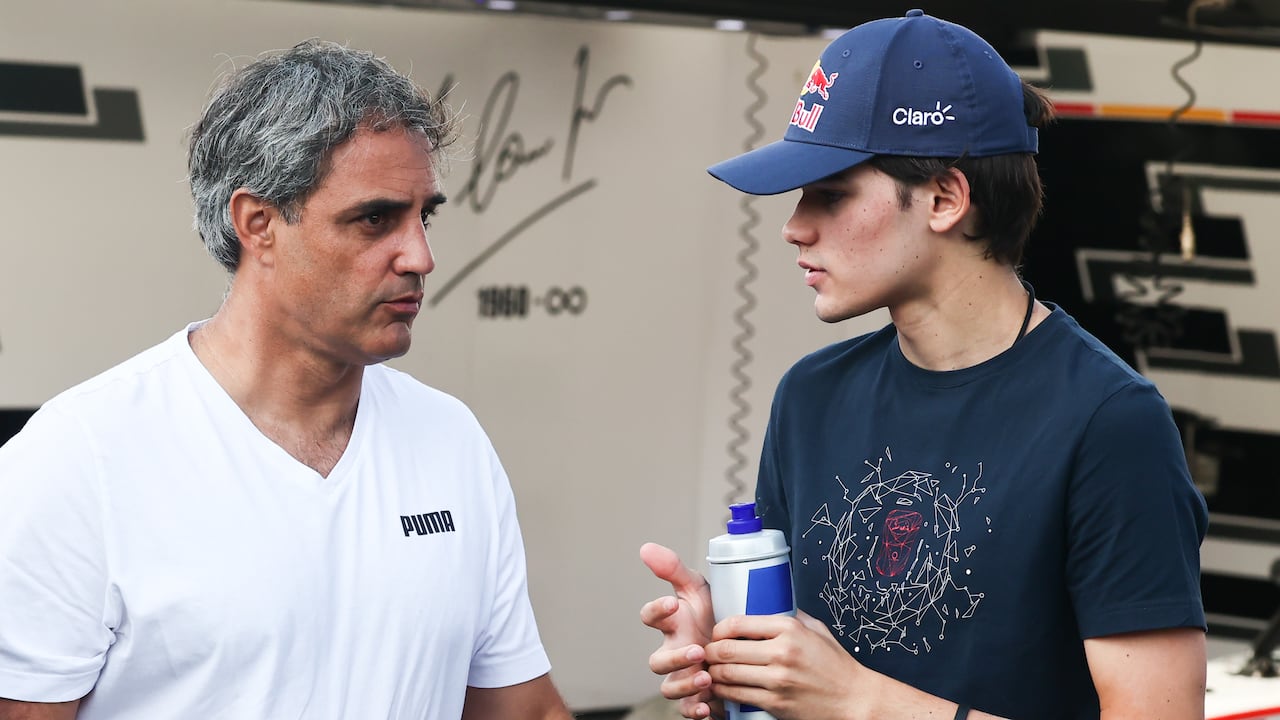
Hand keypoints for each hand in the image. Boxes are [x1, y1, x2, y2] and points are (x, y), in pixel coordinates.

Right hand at [639, 542, 720, 718]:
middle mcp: (673, 651)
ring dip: (685, 684)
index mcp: (673, 624)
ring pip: (669, 687)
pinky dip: (694, 710)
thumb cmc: (714, 615)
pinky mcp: (696, 696)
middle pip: (657, 661)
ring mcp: (682, 675)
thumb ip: (674, 569)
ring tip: (707, 678)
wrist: (743, 646)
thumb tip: (646, 547)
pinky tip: (708, 707)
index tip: (672, 604)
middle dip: (675, 657)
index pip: (651, 616)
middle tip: (698, 649)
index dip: (657, 611)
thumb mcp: (699, 589)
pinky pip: (686, 709)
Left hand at [704, 611, 862, 719]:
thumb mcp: (816, 630)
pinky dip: (724, 692)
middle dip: (710, 652)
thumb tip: (766, 602)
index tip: (717, 634)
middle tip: (708, 653)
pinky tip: (723, 688)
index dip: (719, 629)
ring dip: (713, 673)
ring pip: (728, 674)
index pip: (738, 623)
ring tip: (711, 670)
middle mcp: (782, 652)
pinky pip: (738, 696)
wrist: (854, 699)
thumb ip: (791, 616)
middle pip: (727, 650)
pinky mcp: (776, 703)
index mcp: (789, 629)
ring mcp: (778, 679)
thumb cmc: (835, 665)